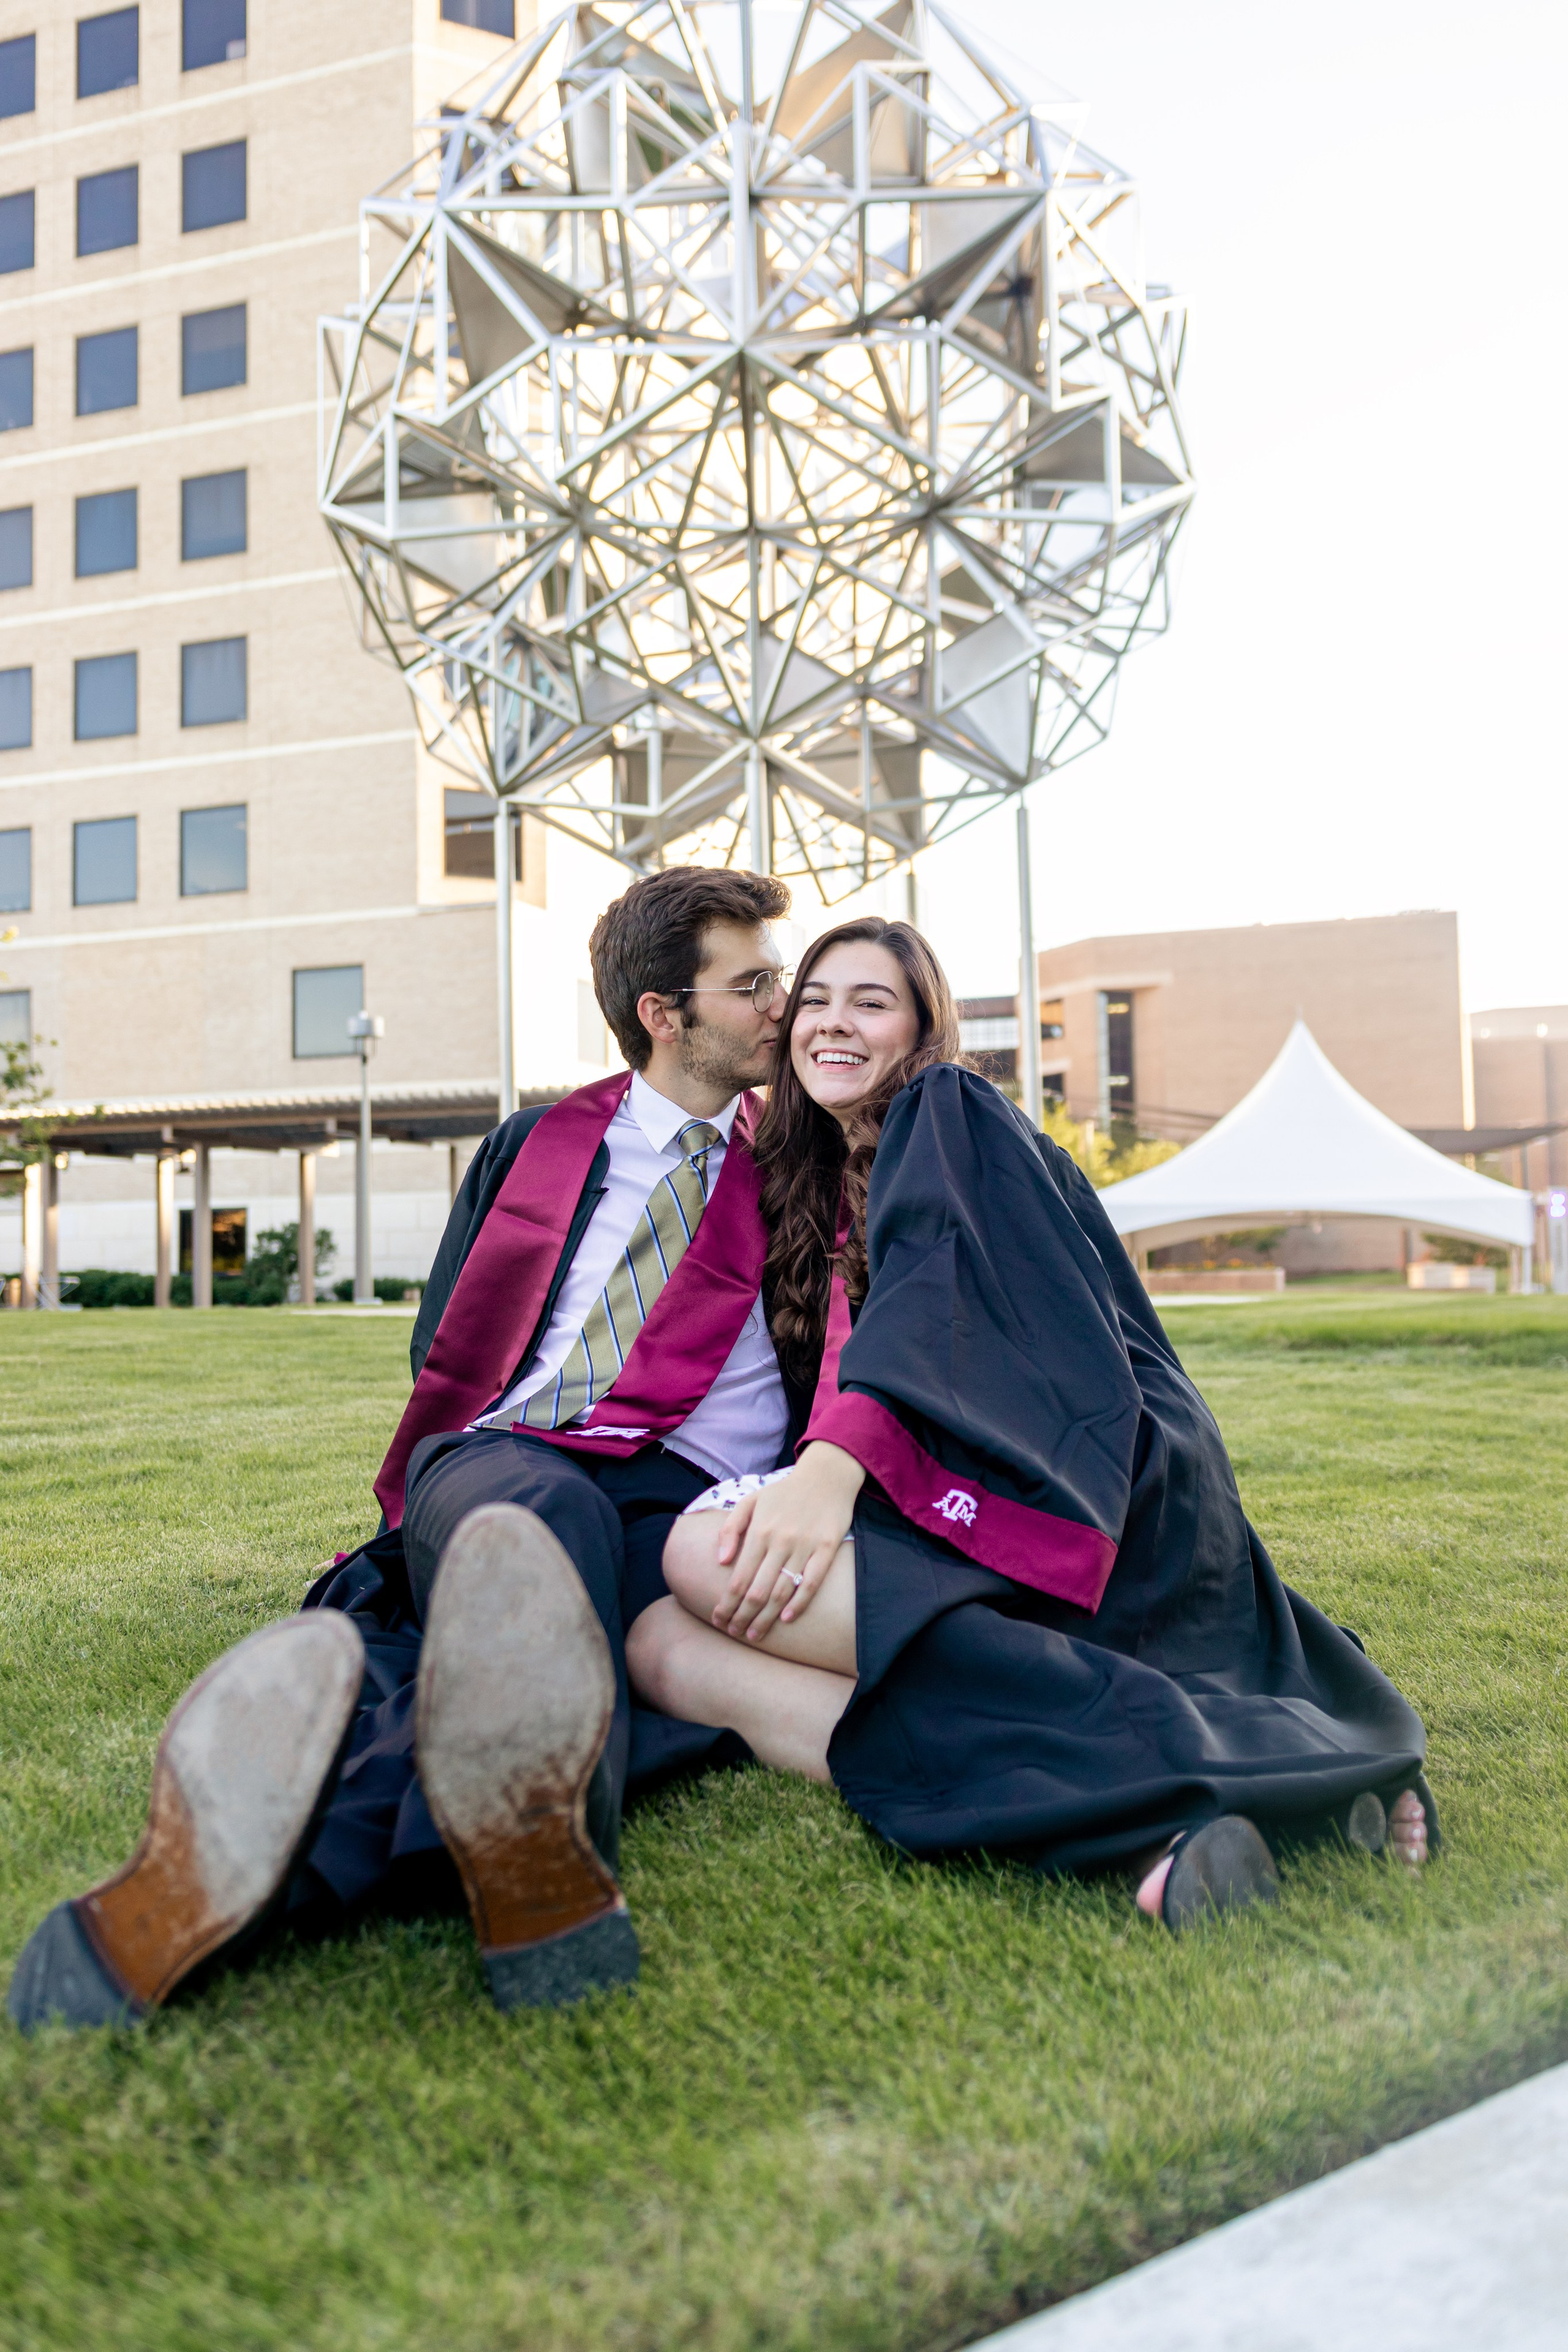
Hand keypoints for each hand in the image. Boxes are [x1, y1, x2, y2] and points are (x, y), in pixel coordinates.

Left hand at [711, 1443, 864, 1644]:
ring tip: (755, 1635)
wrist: (826, 1476)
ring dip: (766, 1618)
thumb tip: (720, 1561)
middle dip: (742, 1617)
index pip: (738, 1578)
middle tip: (734, 1633)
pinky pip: (812, 1582)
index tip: (718, 1620)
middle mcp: (779, 1541)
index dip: (726, 1603)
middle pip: (757, 1590)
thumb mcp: (751, 1500)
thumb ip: (731, 1528)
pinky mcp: (827, 1549)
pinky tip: (787, 1619)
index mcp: (759, 1531)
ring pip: (782, 1591)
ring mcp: (804, 1546)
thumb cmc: (784, 1492)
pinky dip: (799, 1603)